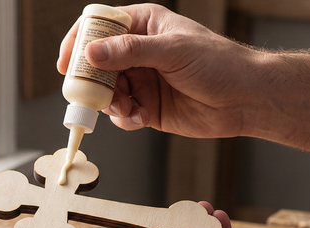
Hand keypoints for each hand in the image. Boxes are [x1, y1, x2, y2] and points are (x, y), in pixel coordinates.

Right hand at [57, 4, 257, 137]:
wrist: (242, 100)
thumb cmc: (217, 64)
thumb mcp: (172, 51)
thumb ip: (130, 52)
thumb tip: (92, 53)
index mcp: (144, 27)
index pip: (101, 28)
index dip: (80, 43)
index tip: (67, 64)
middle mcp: (138, 54)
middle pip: (98, 66)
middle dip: (94, 84)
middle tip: (93, 97)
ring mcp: (142, 81)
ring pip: (107, 94)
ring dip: (113, 105)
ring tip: (130, 110)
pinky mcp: (147, 107)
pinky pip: (122, 115)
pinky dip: (127, 119)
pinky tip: (142, 119)